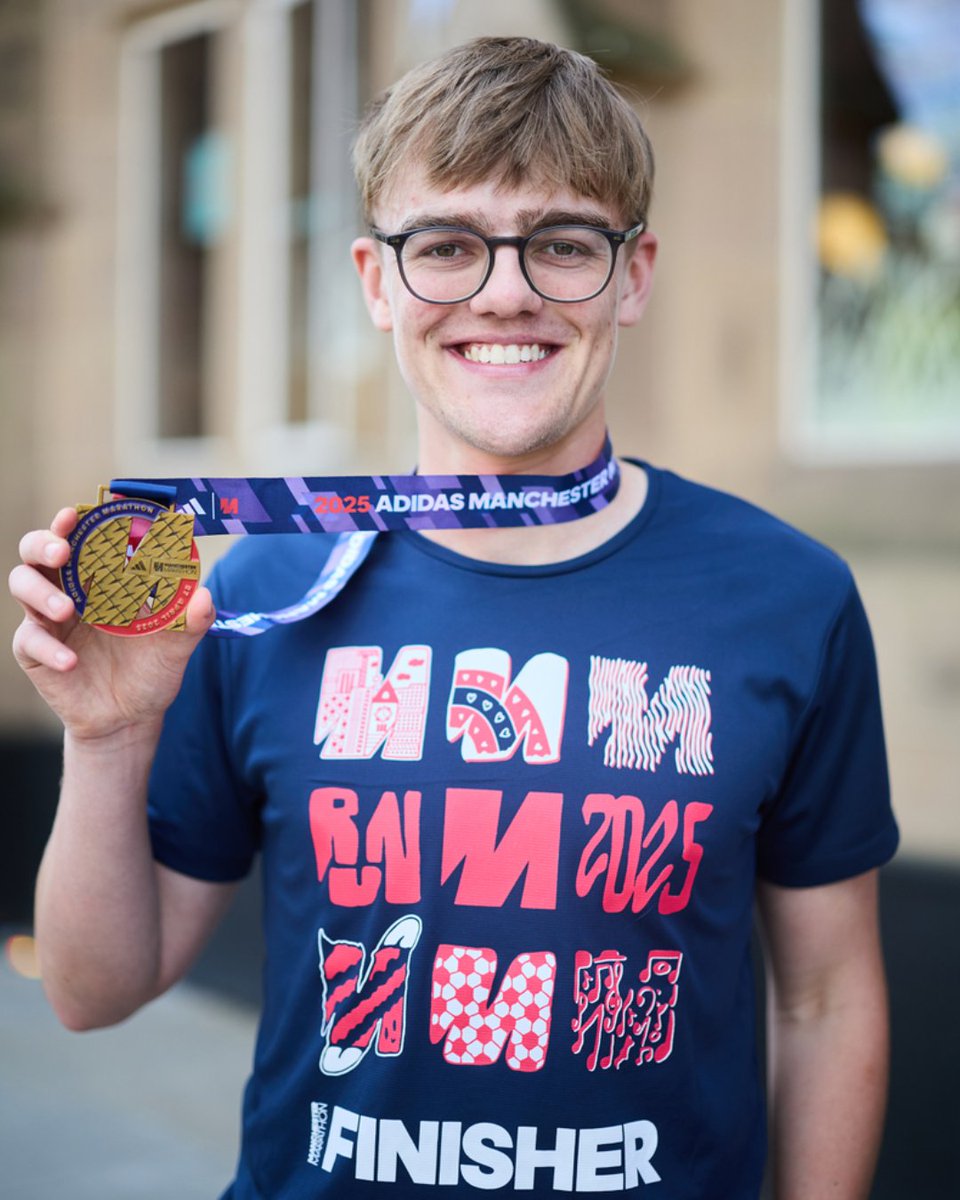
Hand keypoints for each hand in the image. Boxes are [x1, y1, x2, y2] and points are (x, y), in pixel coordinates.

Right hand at [9, 508, 214, 741]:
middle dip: (43, 543)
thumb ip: (190, 622)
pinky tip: (71, 661)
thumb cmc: (152, 670)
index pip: (81, 537)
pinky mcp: (35, 652)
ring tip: (65, 609)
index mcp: (101, 578)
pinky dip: (49, 648)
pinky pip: (29, 640)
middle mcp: (70, 590)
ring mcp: (49, 620)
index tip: (78, 512)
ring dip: (40, 592)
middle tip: (62, 552)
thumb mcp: (176, 646)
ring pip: (22, 584)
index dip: (74, 521)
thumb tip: (204, 595)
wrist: (132, 718)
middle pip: (36, 550)